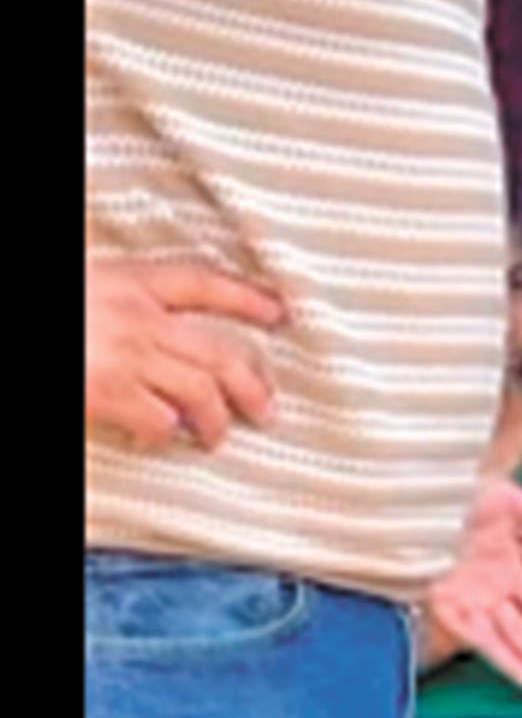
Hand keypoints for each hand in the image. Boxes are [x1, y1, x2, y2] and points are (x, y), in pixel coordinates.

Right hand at [86, 257, 286, 450]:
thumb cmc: (46, 305)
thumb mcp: (84, 280)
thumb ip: (116, 294)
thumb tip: (150, 317)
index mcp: (126, 280)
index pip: (205, 285)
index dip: (248, 299)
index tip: (280, 312)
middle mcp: (136, 316)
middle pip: (217, 353)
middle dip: (251, 385)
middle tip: (266, 409)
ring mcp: (125, 355)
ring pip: (200, 391)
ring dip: (214, 420)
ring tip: (215, 437)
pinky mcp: (106, 392)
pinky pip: (158, 419)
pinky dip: (162, 432)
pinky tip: (156, 437)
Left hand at [424, 480, 521, 687]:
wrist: (418, 502)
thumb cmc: (458, 496)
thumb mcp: (504, 498)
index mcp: (507, 570)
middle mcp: (490, 592)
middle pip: (520, 629)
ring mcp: (469, 601)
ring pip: (499, 638)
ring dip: (519, 659)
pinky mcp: (446, 607)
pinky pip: (473, 635)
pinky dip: (494, 652)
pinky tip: (510, 668)